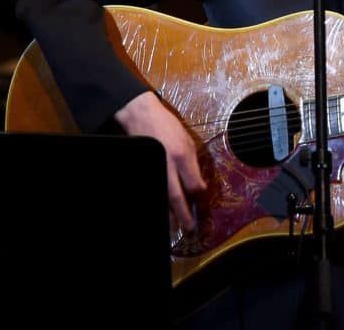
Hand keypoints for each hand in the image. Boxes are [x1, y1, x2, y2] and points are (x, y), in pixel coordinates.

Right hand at [114, 91, 206, 231]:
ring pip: (164, 197)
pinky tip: (166, 207)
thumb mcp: (187, 140)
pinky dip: (162, 200)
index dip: (199, 194)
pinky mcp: (145, 169)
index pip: (193, 184)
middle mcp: (166, 165)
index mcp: (180, 156)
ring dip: (171, 212)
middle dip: (184, 215)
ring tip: (178, 223)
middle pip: (176, 197)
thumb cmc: (166, 126)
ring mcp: (154, 168)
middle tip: (190, 228)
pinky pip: (155, 189)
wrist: (141, 116)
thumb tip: (199, 183)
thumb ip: (192, 163)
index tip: (202, 198)